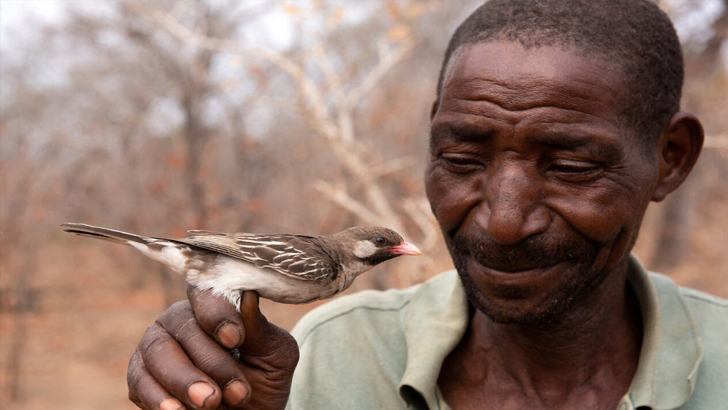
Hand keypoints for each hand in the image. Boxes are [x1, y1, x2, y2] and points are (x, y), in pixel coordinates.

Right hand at [127, 287, 298, 409]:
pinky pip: (140, 382)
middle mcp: (180, 319)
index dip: (217, 313)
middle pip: (184, 326)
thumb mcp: (275, 357)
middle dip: (210, 361)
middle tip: (235, 392)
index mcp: (214, 305)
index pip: (207, 293)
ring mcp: (155, 347)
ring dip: (183, 379)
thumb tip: (249, 295)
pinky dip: (158, 398)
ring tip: (210, 403)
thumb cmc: (263, 380)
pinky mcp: (140, 378)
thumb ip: (260, 330)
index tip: (234, 339)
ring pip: (158, 352)